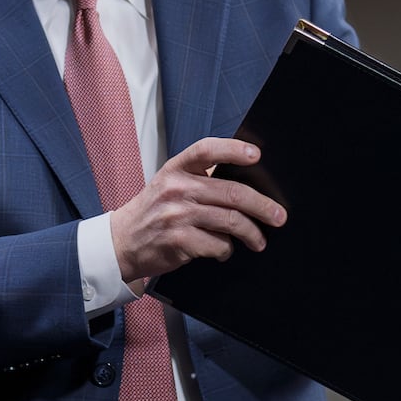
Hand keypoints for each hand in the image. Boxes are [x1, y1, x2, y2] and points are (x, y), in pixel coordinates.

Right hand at [110, 137, 284, 286]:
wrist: (122, 241)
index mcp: (175, 168)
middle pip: (232, 193)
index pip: (206, 150)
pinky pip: (218, 245)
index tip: (256, 155)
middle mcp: (177, 188)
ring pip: (231, 221)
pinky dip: (226, 250)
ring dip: (252, 234)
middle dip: (262, 206)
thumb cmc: (152, 211)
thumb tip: (244, 183)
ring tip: (258, 240)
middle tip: (278, 216)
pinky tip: (224, 251)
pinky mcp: (179, 241)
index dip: (233, 149)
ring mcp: (177, 215)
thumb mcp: (168, 183)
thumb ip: (199, 178)